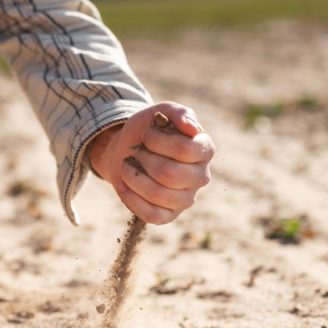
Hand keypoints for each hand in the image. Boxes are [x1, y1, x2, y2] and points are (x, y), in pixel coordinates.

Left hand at [89, 102, 213, 224]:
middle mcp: (201, 176)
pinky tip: (123, 186)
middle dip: (143, 160)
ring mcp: (186, 199)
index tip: (146, 134)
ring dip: (133, 178)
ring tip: (126, 166)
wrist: (126, 150)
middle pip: (169, 174)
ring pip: (158, 195)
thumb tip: (192, 128)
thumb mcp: (160, 112)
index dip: (157, 141)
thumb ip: (178, 113)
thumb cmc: (147, 131)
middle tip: (135, 151)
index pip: (184, 150)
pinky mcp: (169, 215)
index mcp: (205, 150)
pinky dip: (132, 200)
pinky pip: (152, 215)